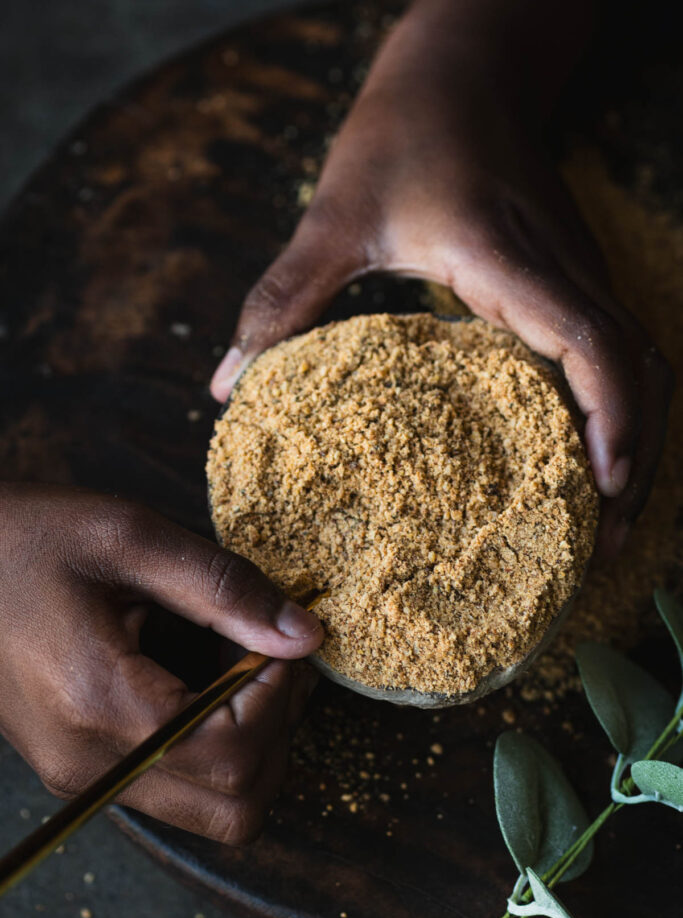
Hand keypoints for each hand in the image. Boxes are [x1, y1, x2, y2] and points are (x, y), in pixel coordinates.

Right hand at [0, 484, 322, 844]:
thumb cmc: (30, 537)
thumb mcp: (131, 537)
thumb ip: (226, 588)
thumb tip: (305, 636)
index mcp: (100, 703)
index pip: (235, 752)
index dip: (280, 698)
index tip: (278, 641)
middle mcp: (90, 764)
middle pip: (236, 806)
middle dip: (278, 731)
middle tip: (268, 657)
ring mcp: (81, 777)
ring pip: (215, 812)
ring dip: (253, 745)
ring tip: (234, 667)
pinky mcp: (81, 771)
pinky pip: (180, 792)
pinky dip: (218, 751)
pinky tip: (204, 684)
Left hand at [211, 0, 671, 557]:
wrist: (462, 69)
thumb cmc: (401, 133)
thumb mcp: (334, 216)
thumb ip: (282, 300)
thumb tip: (226, 386)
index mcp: (511, 259)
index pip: (592, 343)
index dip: (610, 417)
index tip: (602, 487)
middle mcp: (562, 271)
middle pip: (638, 371)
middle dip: (635, 459)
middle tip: (605, 544)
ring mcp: (577, 274)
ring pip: (639, 364)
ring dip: (635, 440)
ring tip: (606, 521)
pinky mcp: (572, 280)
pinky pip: (615, 353)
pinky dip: (615, 411)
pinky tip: (586, 459)